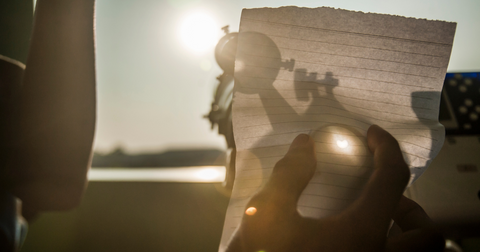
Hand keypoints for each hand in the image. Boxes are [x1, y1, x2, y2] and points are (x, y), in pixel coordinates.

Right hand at [226, 125, 443, 251]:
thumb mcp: (266, 212)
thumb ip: (289, 174)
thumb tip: (305, 144)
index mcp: (362, 233)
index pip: (391, 179)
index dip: (386, 148)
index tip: (374, 135)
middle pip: (426, 234)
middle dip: (411, 207)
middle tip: (382, 192)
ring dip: (408, 234)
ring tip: (379, 219)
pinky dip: (390, 247)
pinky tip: (354, 239)